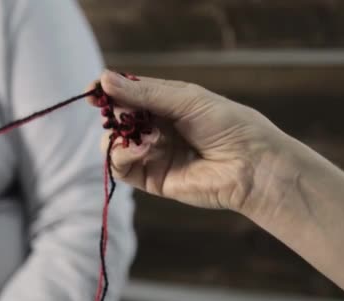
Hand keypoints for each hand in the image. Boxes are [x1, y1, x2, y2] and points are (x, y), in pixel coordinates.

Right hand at [90, 70, 290, 212]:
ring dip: (118, 136)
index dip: (107, 89)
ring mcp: (151, 153)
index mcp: (165, 103)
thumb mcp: (185, 99)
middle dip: (113, 113)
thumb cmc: (227, 125)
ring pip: (113, 142)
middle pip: (116, 117)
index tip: (93, 88)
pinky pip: (120, 166)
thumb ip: (144, 93)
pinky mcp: (150, 178)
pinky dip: (121, 156)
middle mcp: (154, 128)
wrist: (251, 166)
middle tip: (117, 112)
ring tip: (142, 136)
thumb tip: (104, 79)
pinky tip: (140, 150)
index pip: (127, 93)